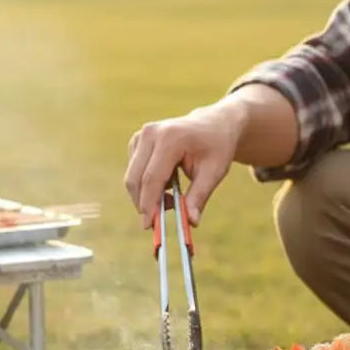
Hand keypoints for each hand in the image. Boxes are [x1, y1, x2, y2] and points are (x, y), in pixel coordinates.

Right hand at [124, 102, 243, 228]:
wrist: (213, 124)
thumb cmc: (217, 147)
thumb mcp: (214, 172)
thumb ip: (200, 197)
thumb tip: (191, 222)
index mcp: (170, 138)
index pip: (152, 177)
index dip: (149, 204)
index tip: (149, 226)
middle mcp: (150, 133)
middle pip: (135, 179)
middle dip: (144, 203)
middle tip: (160, 220)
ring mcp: (140, 136)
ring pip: (133, 178)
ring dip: (147, 195)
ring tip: (174, 196)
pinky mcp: (136, 142)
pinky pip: (135, 173)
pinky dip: (147, 186)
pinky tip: (169, 182)